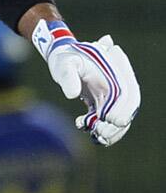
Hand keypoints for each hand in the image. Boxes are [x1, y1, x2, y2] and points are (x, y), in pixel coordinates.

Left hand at [32, 19, 139, 146]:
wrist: (62, 56)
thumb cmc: (64, 58)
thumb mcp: (64, 63)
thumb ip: (68, 76)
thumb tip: (73, 95)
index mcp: (114, 68)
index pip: (128, 91)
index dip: (122, 108)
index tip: (109, 119)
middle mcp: (119, 80)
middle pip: (129, 106)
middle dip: (118, 124)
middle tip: (100, 133)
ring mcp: (114, 91)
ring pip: (122, 115)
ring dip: (112, 130)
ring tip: (95, 136)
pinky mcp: (106, 101)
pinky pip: (111, 118)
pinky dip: (105, 129)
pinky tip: (90, 132)